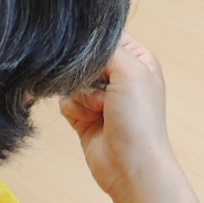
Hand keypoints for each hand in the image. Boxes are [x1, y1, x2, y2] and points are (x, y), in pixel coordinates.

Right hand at [60, 35, 177, 200]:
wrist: (130, 166)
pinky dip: (73, 109)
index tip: (96, 58)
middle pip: (85, 58)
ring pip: (71, 78)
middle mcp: (119, 75)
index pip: (107, 36)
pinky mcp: (83, 115)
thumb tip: (81, 42)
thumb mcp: (131, 70)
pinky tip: (88, 121)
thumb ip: (106, 47)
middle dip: (88, 74)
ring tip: (98, 110)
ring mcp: (100, 96)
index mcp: (137, 60)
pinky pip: (64, 99)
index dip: (96, 45)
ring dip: (81, 94)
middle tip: (103, 91)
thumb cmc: (139, 119)